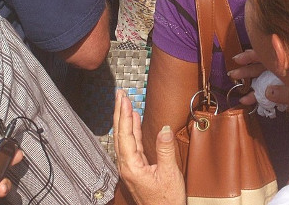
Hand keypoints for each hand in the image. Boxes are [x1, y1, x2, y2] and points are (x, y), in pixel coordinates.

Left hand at [113, 90, 185, 204]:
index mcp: (131, 166)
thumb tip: (165, 128)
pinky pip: (130, 144)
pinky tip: (133, 121)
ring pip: (123, 138)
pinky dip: (131, 130)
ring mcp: (129, 167)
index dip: (124, 115)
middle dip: (119, 112)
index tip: (124, 98)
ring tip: (124, 102)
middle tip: (119, 93)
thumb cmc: (166, 201)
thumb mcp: (169, 174)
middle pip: (119, 134)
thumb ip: (165, 150)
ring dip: (124, 119)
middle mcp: (126, 166)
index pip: (125, 135)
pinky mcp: (135, 169)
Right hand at [228, 50, 288, 107]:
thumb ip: (285, 93)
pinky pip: (265, 93)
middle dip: (246, 71)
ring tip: (238, 91)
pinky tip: (246, 101)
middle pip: (261, 67)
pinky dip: (256, 96)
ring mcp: (281, 82)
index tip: (237, 60)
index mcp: (288, 65)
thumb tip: (268, 92)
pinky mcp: (281, 94)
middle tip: (232, 75)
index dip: (251, 56)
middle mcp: (283, 70)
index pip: (267, 55)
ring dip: (249, 86)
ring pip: (262, 80)